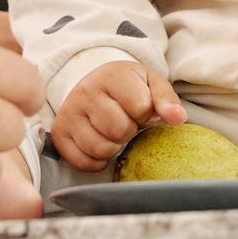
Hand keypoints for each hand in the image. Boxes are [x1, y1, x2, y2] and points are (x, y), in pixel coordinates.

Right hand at [50, 61, 185, 171]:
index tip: (139, 107)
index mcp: (111, 75)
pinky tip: (100, 143)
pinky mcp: (59, 134)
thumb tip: (178, 118)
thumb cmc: (128, 87)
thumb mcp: (151, 84)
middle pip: (119, 130)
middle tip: (125, 120)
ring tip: (112, 131)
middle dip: (129, 130)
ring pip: (100, 148)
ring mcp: (69, 113)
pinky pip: (82, 162)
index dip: (146, 113)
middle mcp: (85, 92)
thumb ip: (167, 99)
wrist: (95, 85)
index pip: (139, 106)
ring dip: (113, 147)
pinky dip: (96, 161)